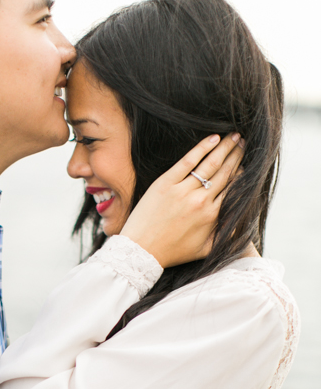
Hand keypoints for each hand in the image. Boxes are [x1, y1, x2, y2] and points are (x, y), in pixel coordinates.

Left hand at [121, 133, 243, 267]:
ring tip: (234, 136)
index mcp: (212, 216)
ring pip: (210, 164)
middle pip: (225, 172)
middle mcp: (201, 201)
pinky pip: (188, 161)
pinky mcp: (166, 183)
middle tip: (244, 142)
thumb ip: (225, 236)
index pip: (233, 188)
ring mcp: (183, 190)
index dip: (242, 173)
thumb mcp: (204, 250)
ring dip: (225, 147)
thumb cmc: (172, 252)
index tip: (246, 162)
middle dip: (237, 155)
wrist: (141, 251)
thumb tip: (241, 222)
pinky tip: (213, 138)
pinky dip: (202, 148)